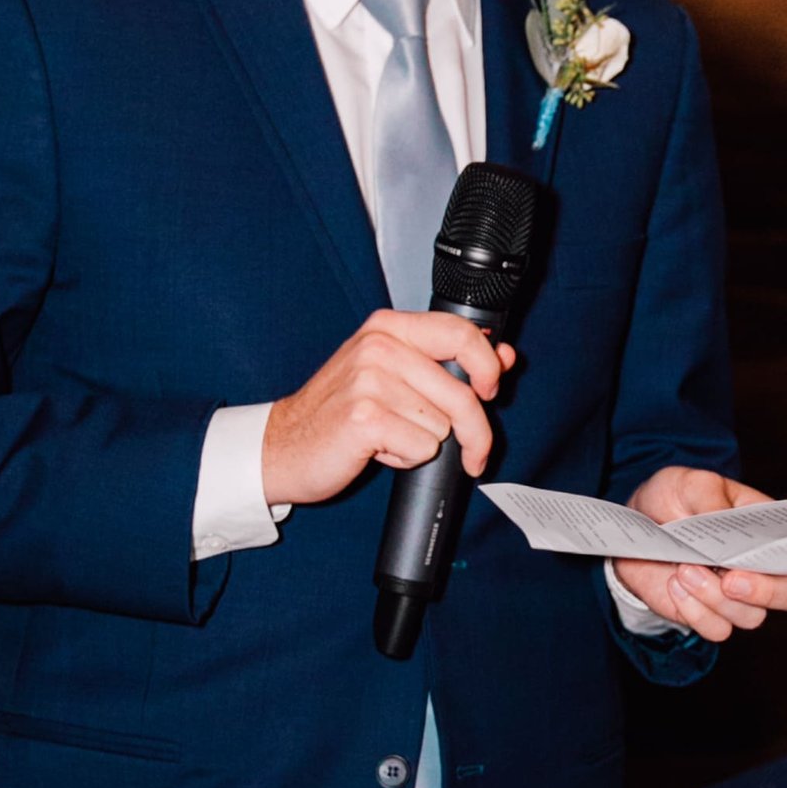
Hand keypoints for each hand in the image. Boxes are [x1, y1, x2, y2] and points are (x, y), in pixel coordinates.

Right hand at [262, 313, 509, 509]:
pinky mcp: (365, 417)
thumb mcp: (393, 375)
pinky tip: (378, 450)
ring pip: (442, 425)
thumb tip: (503, 355)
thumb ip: (447, 362)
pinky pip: (421, 447)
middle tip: (473, 453)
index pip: (463, 334)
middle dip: (475, 432)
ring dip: (423, 443)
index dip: (489, 368)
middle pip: (463, 392)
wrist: (283, 445)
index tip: (492, 391)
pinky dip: (406, 460)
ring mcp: (370, 379)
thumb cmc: (340, 412)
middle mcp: (379, 346)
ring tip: (389, 436)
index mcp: (388, 327)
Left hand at [612, 468, 786, 645]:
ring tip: (684, 568)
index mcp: (768, 532)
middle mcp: (760, 568)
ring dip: (715, 597)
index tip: (759, 557)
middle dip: (764, 592)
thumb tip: (721, 519)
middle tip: (729, 580)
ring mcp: (735, 595)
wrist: (638, 525)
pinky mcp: (707, 614)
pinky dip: (695, 612)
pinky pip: (716, 629)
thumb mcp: (691, 484)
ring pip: (749, 617)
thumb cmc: (674, 498)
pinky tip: (675, 585)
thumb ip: (710, 498)